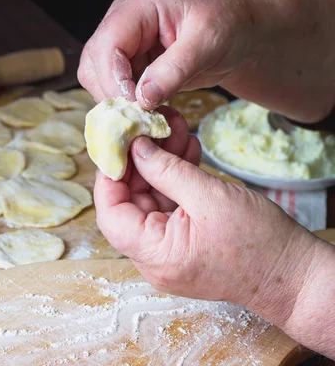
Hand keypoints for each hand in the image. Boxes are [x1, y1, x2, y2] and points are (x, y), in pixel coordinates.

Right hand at [78, 0, 334, 122]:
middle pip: (94, 64)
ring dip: (118, 104)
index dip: (113, 80)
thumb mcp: (208, 41)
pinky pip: (116, 90)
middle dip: (112, 96)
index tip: (136, 108)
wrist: (243, 29)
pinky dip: (129, 107)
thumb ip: (175, 68)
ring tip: (147, 120)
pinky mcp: (131, 65)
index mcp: (136, 7)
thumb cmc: (230, 22)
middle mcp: (122, 25)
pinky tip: (151, 116)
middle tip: (138, 120)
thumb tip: (143, 99)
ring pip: (99, 80)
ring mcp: (124, 45)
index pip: (106, 46)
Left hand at [94, 107, 316, 312]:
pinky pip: (169, 209)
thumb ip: (166, 170)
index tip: (117, 144)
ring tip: (175, 133)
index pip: (111, 215)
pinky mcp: (184, 245)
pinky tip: (185, 153)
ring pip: (151, 202)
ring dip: (161, 167)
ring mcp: (169, 253)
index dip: (109, 177)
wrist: (295, 275)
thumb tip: (135, 149)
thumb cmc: (259, 243)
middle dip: (140, 164)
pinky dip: (175, 182)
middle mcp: (154, 259)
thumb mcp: (209, 196)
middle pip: (130, 205)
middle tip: (151, 129)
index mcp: (154, 255)